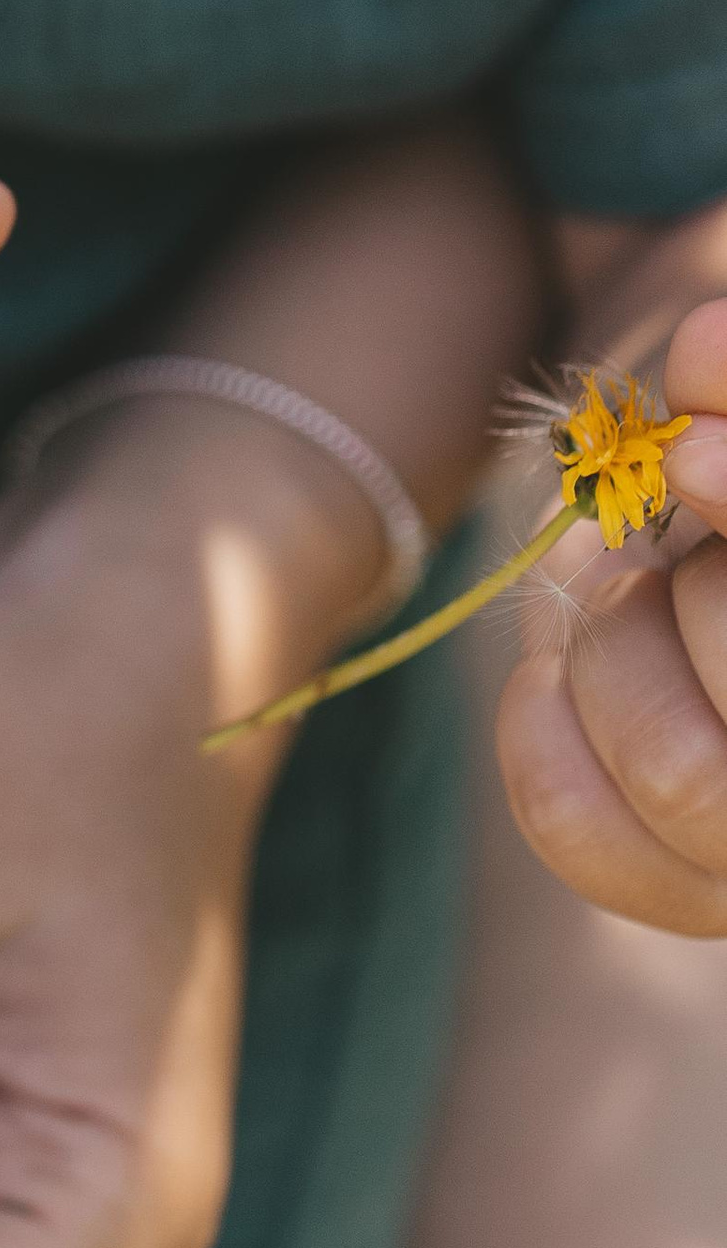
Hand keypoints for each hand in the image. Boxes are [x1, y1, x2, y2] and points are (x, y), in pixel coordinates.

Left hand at [498, 287, 726, 930]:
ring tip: (627, 601)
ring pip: (679, 772)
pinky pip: (580, 826)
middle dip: (698, 593)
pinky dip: (542, 723)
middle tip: (671, 550)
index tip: (686, 457)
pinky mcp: (691, 894)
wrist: (695, 558)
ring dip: (618, 649)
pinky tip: (559, 672)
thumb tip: (706, 353)